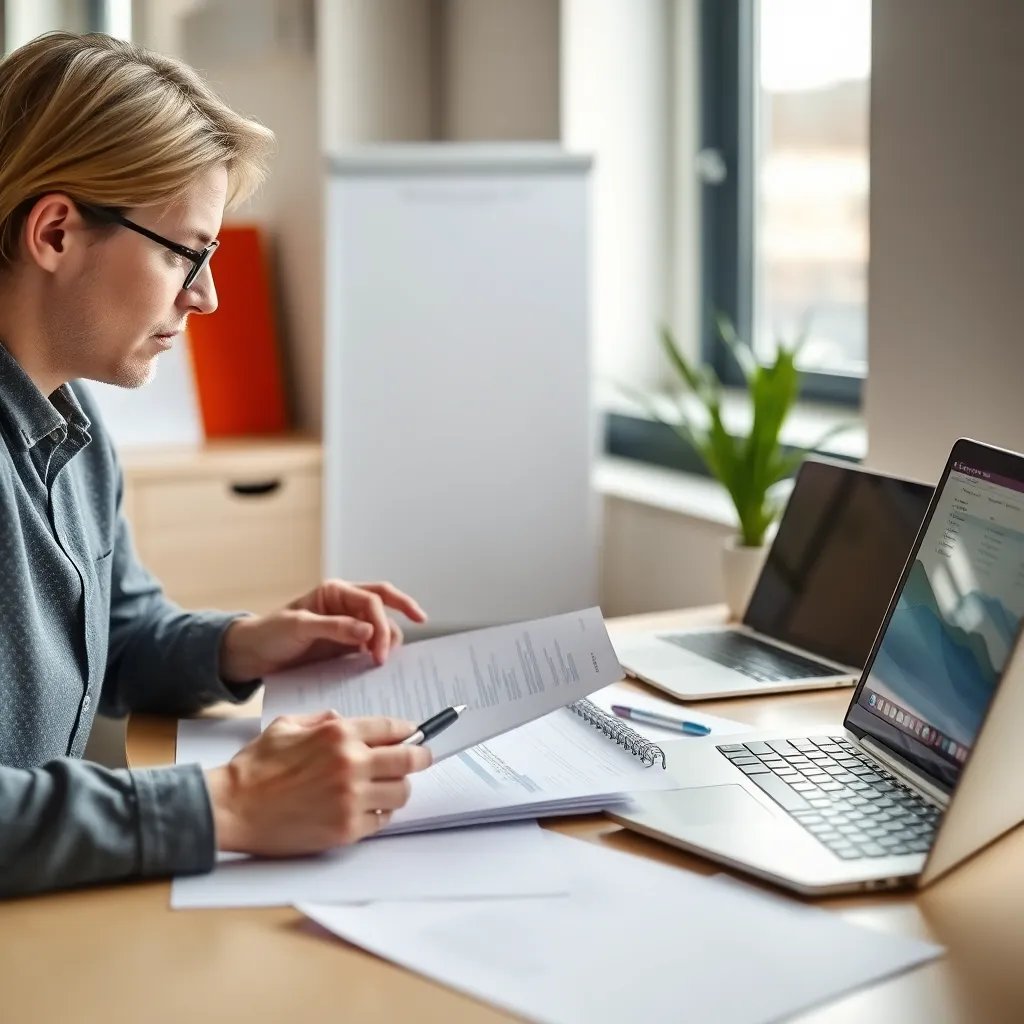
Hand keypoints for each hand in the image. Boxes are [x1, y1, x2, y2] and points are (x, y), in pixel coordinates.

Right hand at [205, 710, 431, 854]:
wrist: (232, 808)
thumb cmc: (255, 768)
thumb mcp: (286, 726)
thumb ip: (321, 719)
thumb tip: (343, 718)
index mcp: (338, 734)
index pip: (392, 728)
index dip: (409, 731)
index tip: (414, 735)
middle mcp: (351, 764)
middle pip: (409, 759)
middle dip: (419, 757)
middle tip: (421, 759)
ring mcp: (351, 799)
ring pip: (401, 792)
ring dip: (398, 788)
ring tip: (387, 788)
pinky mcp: (346, 829)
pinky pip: (382, 820)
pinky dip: (379, 814)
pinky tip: (367, 809)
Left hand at [219, 579, 427, 682]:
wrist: (252, 655)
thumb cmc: (270, 633)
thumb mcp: (299, 627)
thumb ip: (334, 627)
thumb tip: (368, 631)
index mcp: (335, 592)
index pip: (371, 600)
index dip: (381, 624)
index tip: (379, 652)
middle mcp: (345, 605)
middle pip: (384, 602)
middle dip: (400, 616)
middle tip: (406, 641)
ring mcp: (347, 625)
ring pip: (380, 625)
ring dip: (388, 639)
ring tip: (383, 663)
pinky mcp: (345, 645)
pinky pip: (370, 645)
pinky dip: (379, 652)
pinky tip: (380, 666)